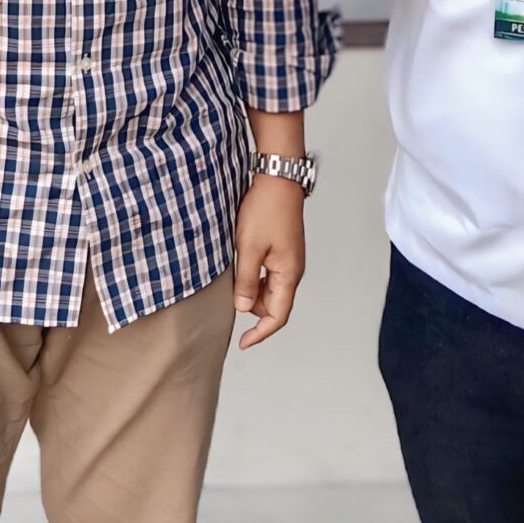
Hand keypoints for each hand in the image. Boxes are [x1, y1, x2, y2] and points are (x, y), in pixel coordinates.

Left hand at [233, 174, 305, 348]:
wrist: (278, 179)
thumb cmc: (265, 210)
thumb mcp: (249, 247)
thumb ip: (245, 280)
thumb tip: (242, 309)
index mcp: (289, 274)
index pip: (277, 316)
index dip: (260, 333)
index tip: (243, 343)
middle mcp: (293, 270)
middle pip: (273, 304)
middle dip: (252, 307)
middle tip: (230, 292)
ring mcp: (290, 260)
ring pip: (271, 289)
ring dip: (252, 290)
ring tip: (234, 272)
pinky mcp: (284, 250)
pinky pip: (270, 274)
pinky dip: (255, 276)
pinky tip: (242, 264)